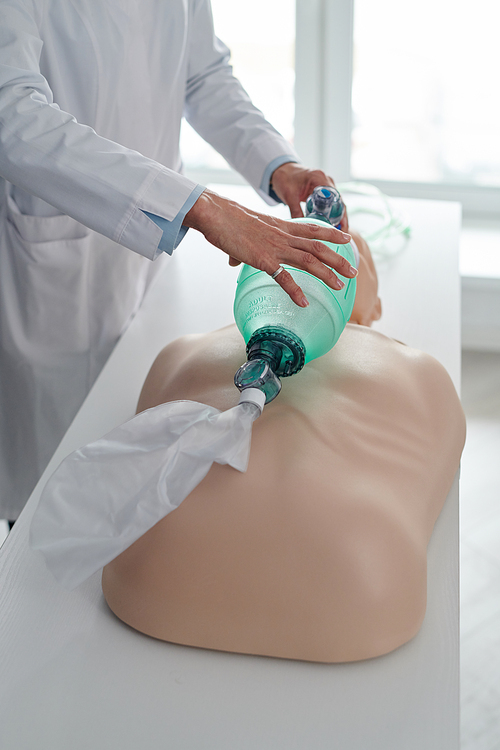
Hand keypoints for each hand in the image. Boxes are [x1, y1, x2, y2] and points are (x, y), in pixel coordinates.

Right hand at [183, 189, 356, 307]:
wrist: (215, 214)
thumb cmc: (226, 221)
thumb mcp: (243, 232)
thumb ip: (244, 249)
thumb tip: (234, 262)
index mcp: (281, 227)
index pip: (313, 229)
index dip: (332, 234)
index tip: (346, 239)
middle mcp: (283, 236)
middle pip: (318, 248)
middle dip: (338, 260)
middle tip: (353, 272)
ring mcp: (275, 248)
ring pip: (309, 261)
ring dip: (327, 275)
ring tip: (340, 286)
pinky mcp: (263, 260)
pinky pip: (284, 278)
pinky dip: (296, 292)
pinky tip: (304, 302)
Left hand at [270, 162, 348, 230]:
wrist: (282, 170)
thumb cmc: (285, 178)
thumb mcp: (289, 196)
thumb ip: (295, 211)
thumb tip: (302, 229)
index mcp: (319, 178)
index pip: (334, 197)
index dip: (339, 213)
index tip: (339, 227)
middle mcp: (326, 180)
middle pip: (339, 202)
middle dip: (341, 218)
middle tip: (341, 234)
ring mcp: (327, 185)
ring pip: (337, 203)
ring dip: (338, 217)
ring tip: (339, 233)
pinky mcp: (324, 190)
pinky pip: (331, 203)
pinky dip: (332, 214)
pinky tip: (332, 226)